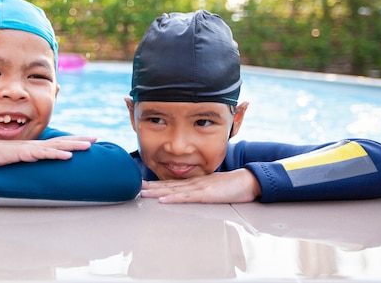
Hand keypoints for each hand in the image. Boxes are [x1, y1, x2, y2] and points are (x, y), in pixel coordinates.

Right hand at [0, 136, 95, 166]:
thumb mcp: (17, 161)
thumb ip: (28, 162)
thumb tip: (37, 168)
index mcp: (35, 147)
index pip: (58, 142)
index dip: (73, 141)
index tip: (87, 140)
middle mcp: (36, 145)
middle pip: (62, 141)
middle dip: (79, 140)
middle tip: (95, 138)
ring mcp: (31, 148)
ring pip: (57, 146)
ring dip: (73, 146)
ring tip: (88, 146)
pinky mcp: (24, 153)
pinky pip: (43, 154)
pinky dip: (57, 155)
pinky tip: (68, 156)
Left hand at [139, 169, 260, 203]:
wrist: (247, 180)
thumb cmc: (230, 186)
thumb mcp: (211, 188)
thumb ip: (199, 192)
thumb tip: (188, 196)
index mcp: (193, 182)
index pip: (170, 183)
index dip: (155, 184)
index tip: (141, 185)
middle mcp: (193, 183)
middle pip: (167, 185)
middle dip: (150, 186)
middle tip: (134, 187)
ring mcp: (198, 187)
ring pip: (173, 190)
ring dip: (156, 192)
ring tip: (143, 193)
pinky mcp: (206, 194)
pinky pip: (187, 197)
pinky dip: (173, 198)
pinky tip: (163, 200)